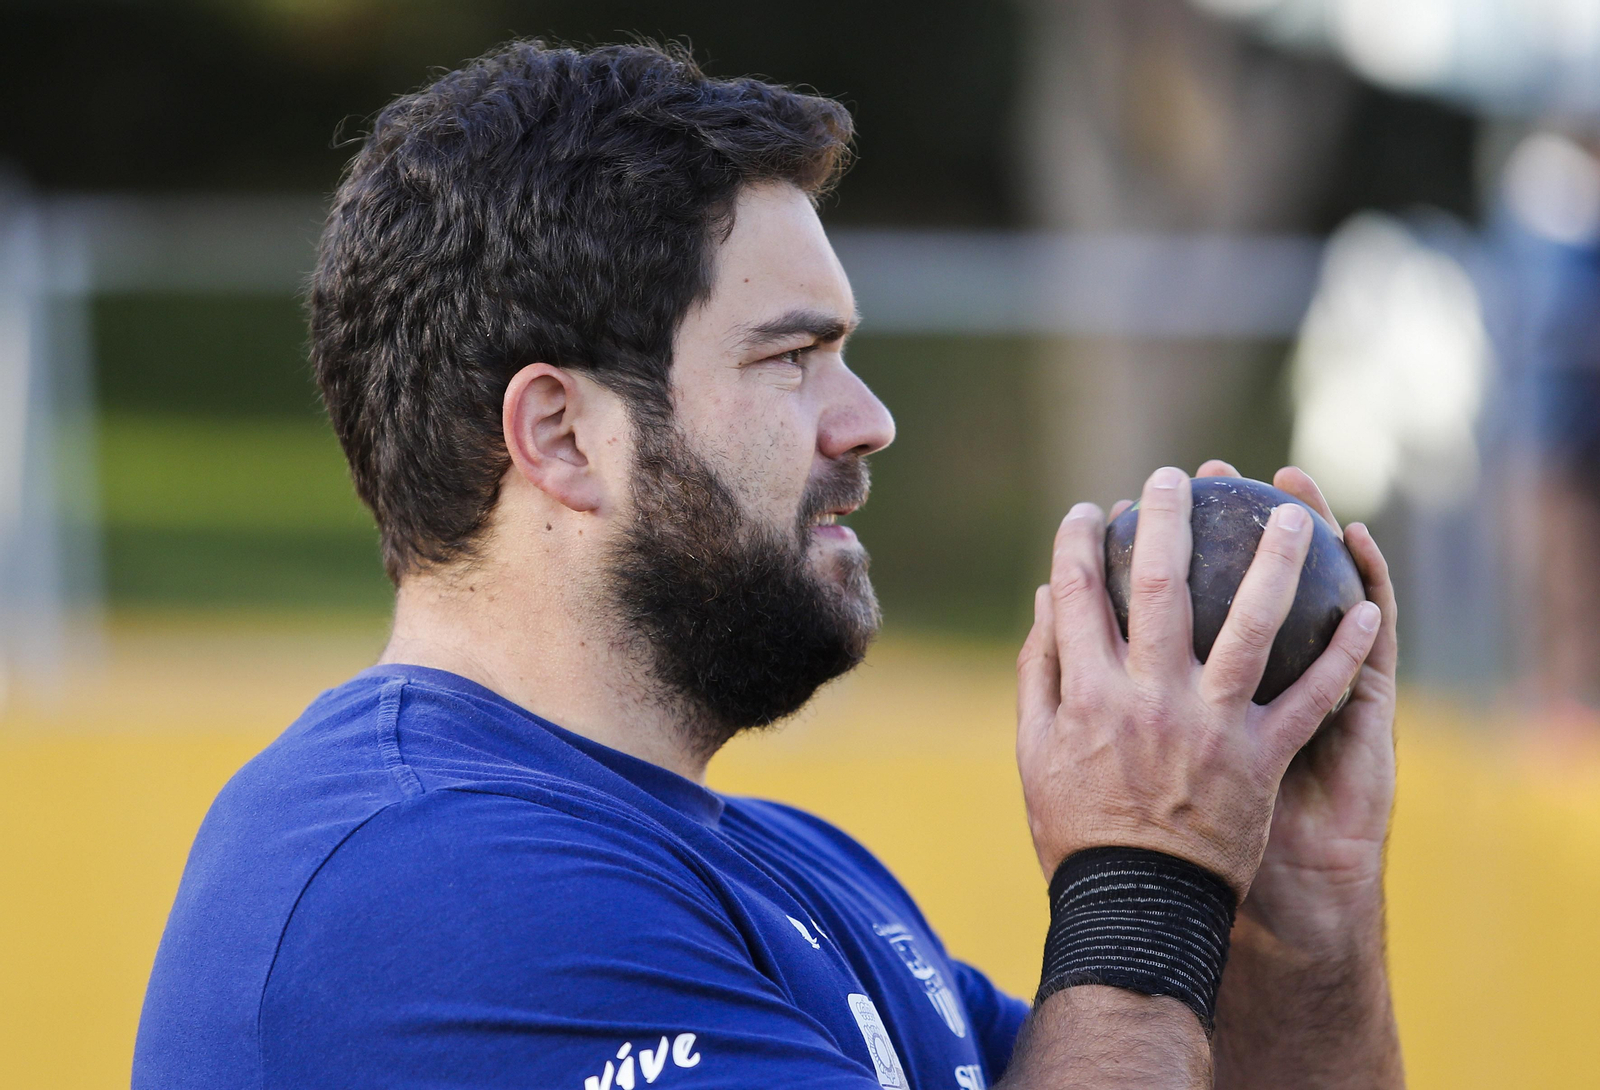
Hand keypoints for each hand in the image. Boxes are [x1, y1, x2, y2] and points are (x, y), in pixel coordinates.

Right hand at [1017, 466, 1382, 896]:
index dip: (1080, 541)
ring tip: (1298, 515)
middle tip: (1179, 475)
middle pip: (1160, 588)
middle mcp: (1148, 697)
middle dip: (1169, 520)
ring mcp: (1209, 726)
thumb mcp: (1036, 752)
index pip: (1077, 594)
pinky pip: (1309, 697)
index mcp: (1088, 692)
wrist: (1138, 908)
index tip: (1092, 508)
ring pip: (1251, 627)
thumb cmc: (1079, 830)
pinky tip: (1365, 612)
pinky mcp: (1260, 759)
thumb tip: (1044, 600)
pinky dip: (1341, 654)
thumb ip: (1040, 672)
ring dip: (1279, 564)